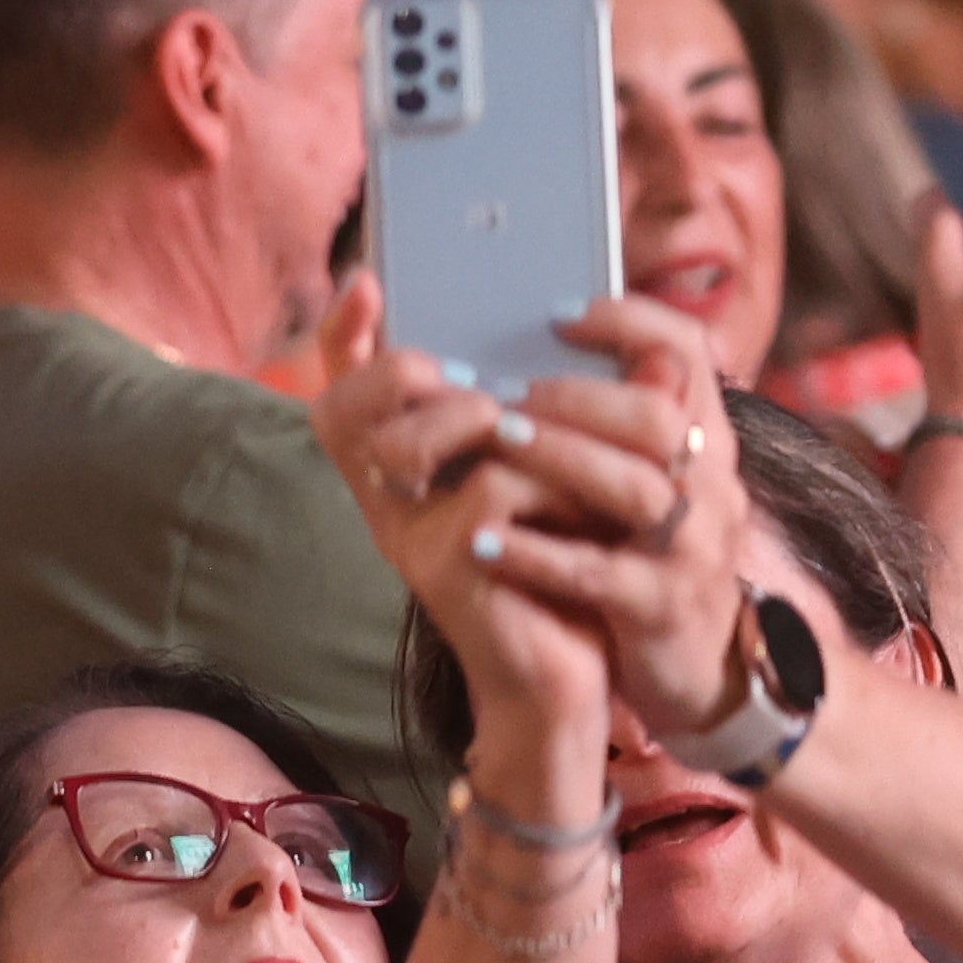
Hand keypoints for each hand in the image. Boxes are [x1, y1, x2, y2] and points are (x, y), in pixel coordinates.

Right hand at [312, 277, 616, 742]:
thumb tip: (621, 336)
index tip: (365, 284)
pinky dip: (557, 484)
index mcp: (404, 471)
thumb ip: (563, 417)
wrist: (562, 678)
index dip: (342, 336)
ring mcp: (407, 530)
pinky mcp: (440, 563)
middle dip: (425, 372)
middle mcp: (386, 498)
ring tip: (573, 458)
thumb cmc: (560, 572)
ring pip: (451, 426)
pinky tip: (591, 512)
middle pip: (357, 401)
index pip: (341, 390)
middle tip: (504, 385)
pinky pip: (500, 481)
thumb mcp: (556, 483)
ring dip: (526, 428)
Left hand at [467, 295, 753, 737]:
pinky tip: (482, 540)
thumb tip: (546, 348)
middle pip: (656, 418)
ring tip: (494, 442)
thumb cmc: (650, 561)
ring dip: (560, 459)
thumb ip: (616, 428)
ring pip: (635, 488)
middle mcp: (712, 486)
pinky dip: (538, 553)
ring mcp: (694, 549)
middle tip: (505, 392)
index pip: (689, 352)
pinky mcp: (663, 608)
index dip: (629, 320)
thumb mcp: (649, 488)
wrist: (700, 673)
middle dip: (576, 397)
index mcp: (706, 442)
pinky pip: (600, 573)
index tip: (560, 314)